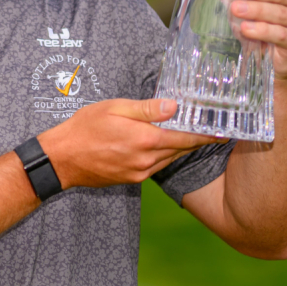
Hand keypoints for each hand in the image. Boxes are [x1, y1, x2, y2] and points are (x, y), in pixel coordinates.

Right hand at [38, 98, 223, 188]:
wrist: (62, 159)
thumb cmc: (84, 128)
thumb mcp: (114, 109)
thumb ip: (146, 109)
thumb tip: (174, 106)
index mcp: (145, 139)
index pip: (185, 137)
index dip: (206, 134)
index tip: (224, 131)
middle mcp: (146, 159)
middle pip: (181, 148)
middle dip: (198, 139)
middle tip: (215, 130)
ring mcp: (140, 172)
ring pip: (170, 158)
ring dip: (182, 148)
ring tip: (195, 136)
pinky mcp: (132, 179)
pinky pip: (157, 166)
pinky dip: (166, 155)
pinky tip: (166, 146)